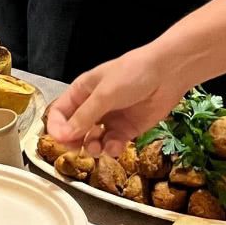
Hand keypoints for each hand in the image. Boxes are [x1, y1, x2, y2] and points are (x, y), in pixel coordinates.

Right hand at [44, 46, 187, 157]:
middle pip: (73, 130)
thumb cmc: (132, 75)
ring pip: (92, 140)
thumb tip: (63, 136)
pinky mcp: (127, 130)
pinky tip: (116, 146)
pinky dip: (112, 148)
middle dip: (74, 141)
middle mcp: (92, 107)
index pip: (59, 113)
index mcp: (81, 92)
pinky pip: (112, 144)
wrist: (168, 74)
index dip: (57, 128)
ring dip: (92, 147)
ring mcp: (110, 120)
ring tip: (98, 149)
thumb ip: (84, 117)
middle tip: (78, 149)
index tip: (61, 140)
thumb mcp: (104, 94)